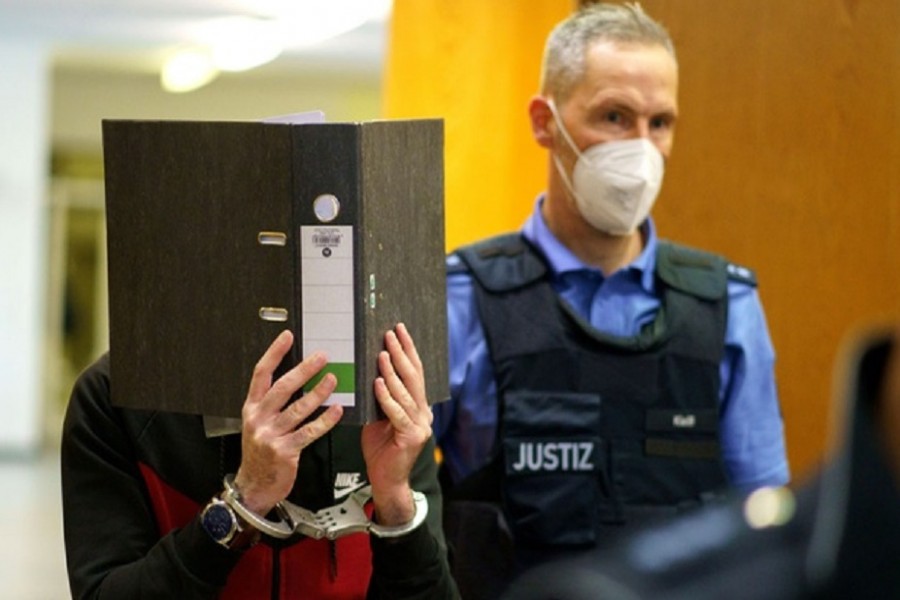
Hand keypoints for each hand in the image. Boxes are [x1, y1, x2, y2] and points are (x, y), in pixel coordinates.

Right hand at [233, 330, 343, 514]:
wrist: (254, 486)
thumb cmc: (261, 453)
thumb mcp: (258, 424)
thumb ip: (272, 404)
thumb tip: (297, 378)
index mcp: (252, 407)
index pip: (261, 374)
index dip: (275, 354)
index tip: (288, 337)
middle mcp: (259, 418)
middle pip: (282, 388)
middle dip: (303, 370)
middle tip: (321, 357)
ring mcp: (270, 435)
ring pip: (298, 409)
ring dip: (318, 393)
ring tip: (333, 380)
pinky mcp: (285, 451)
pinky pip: (309, 432)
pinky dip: (325, 420)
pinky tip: (336, 411)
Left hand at [361, 323, 432, 525]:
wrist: (386, 481)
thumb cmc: (381, 449)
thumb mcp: (378, 417)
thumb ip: (379, 397)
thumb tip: (368, 372)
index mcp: (417, 405)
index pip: (414, 372)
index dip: (408, 350)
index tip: (399, 330)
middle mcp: (423, 412)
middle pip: (414, 377)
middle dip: (402, 353)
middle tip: (391, 334)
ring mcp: (420, 425)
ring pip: (406, 393)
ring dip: (393, 372)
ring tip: (383, 354)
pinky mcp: (412, 437)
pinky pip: (397, 413)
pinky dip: (387, 397)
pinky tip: (378, 384)